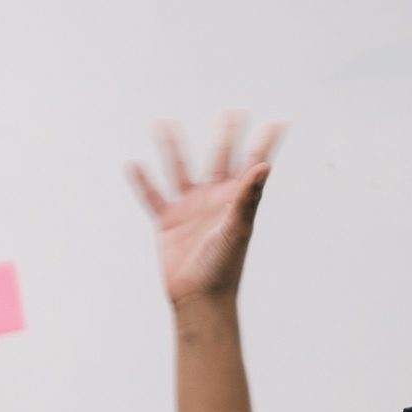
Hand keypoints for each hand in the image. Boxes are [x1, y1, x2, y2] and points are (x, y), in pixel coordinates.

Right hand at [130, 114, 284, 307]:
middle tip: (232, 112)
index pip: (252, 163)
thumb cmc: (224, 266)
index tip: (279, 122)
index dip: (265, 143)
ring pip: (180, 169)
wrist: (199, 298)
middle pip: (220, 159)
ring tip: (163, 123)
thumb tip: (264, 165)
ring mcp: (190, 209)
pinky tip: (133, 164)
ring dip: (172, 147)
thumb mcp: (237, 228)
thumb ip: (248, 195)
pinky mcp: (168, 222)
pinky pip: (152, 196)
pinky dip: (142, 181)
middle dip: (225, 136)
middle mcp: (214, 199)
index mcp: (235, 199)